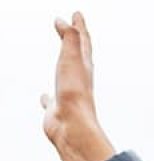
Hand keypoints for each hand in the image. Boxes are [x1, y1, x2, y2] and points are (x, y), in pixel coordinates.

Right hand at [41, 11, 114, 160]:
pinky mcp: (56, 111)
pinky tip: (44, 98)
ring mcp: (66, 96)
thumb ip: (70, 39)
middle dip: (75, 41)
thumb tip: (65, 22)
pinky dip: (47, 98)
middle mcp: (78, 81)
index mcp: (84, 68)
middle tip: (72, 28)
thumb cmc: (74, 95)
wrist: (73, 128)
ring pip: (65, 77)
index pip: (82, 42)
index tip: (77, 14)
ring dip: (63, 66)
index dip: (79, 27)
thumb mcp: (72, 59)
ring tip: (61, 60)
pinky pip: (50, 102)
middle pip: (77, 56)